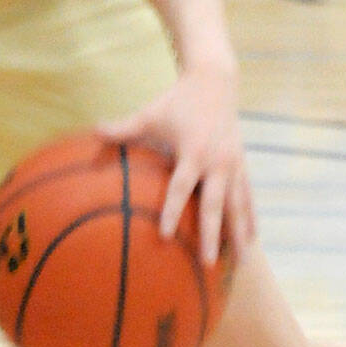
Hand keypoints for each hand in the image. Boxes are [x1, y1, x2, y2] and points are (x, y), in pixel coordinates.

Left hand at [100, 60, 254, 266]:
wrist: (214, 83)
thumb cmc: (177, 102)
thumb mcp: (150, 114)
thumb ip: (123, 128)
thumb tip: (93, 131)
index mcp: (192, 152)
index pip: (180, 188)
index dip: (171, 211)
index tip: (163, 235)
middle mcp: (217, 163)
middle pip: (214, 205)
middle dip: (213, 235)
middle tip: (208, 263)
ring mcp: (234, 166)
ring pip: (238, 206)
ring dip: (240, 234)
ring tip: (242, 264)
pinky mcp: (243, 165)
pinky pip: (248, 198)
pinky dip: (250, 219)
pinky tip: (252, 241)